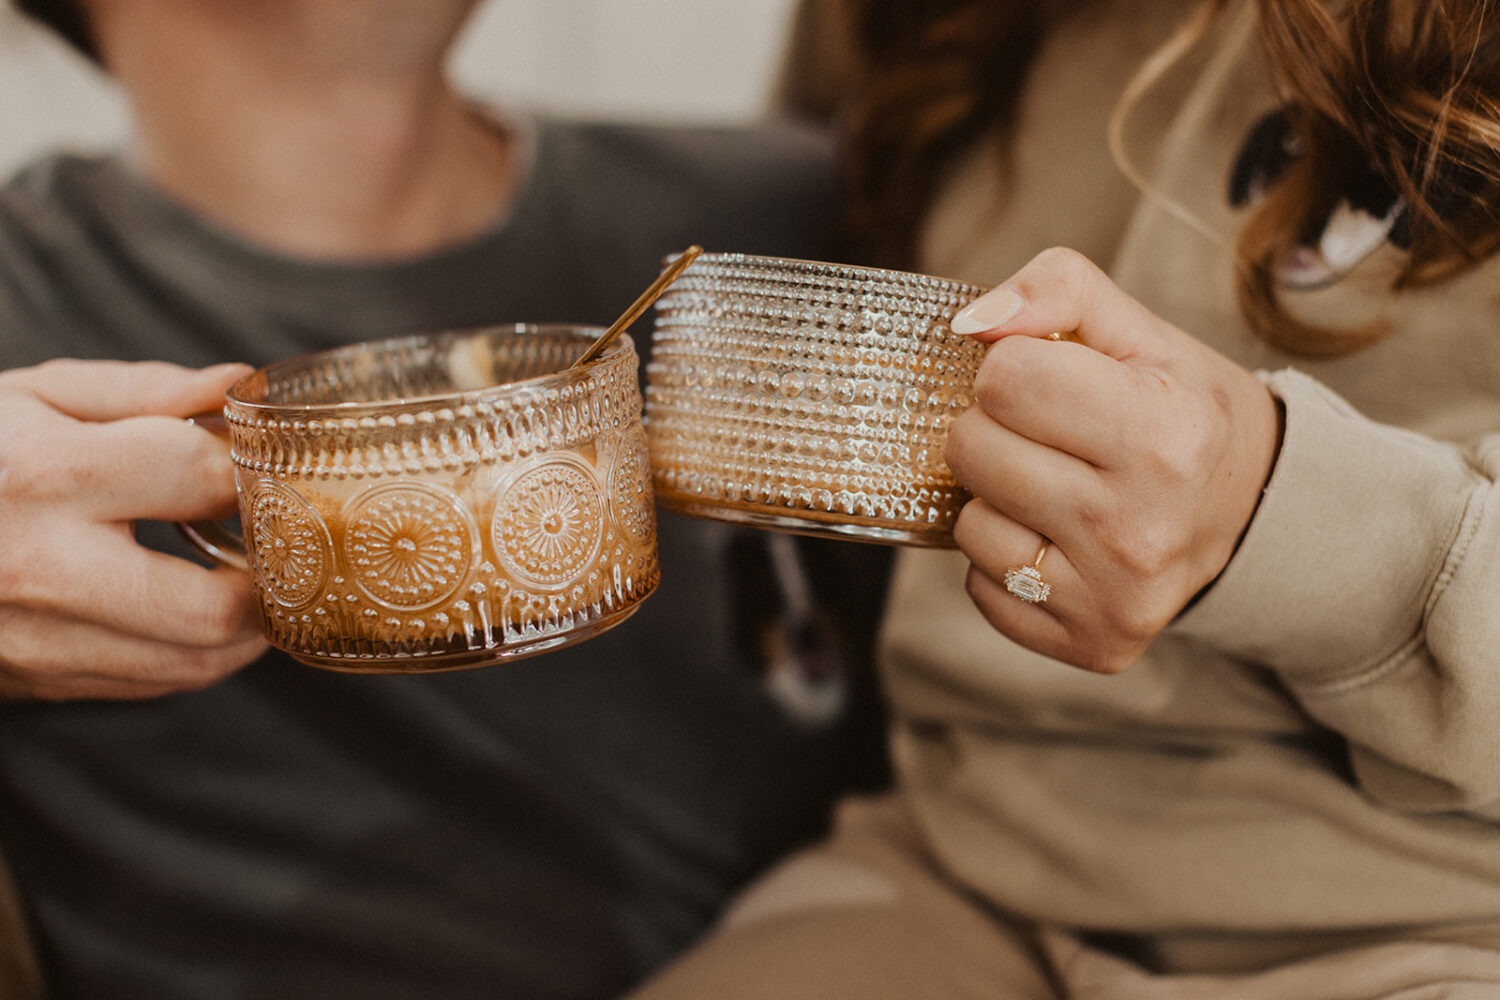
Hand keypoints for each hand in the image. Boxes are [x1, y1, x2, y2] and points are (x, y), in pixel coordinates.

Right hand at [0, 359, 267, 699]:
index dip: (259, 472)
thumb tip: (239, 386)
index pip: (202, 481)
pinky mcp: (34, 680)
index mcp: (48, 477)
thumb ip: (147, 391)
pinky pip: (150, 681)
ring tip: (252, 579)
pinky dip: (195, 651)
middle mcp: (42, 569)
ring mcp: (35, 639)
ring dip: (246, 628)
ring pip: (193, 663)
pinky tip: (195, 608)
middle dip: (272, 581)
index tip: (273, 468)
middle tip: (285, 547)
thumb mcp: (35, 396)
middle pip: (215, 608)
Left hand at [944, 247, 1280, 672]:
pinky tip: (1059, 542)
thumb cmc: (1181, 409)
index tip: (1051, 380)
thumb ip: (1055, 289)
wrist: (1253, 510)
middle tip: (1049, 434)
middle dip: (994, 427)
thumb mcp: (1141, 330)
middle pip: (972, 449)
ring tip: (1057, 487)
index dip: (1013, 368)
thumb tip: (971, 324)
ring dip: (997, 498)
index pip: (1004, 378)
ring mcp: (1118, 597)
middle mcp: (1141, 527)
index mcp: (1162, 434)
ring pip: (971, 526)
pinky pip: (983, 590)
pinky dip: (1005, 563)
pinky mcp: (1096, 645)